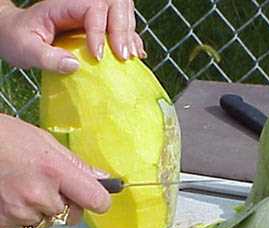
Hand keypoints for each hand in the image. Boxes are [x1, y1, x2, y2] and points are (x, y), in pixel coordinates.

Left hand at [0, 0, 144, 72]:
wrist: (17, 35)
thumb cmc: (18, 39)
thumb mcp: (26, 50)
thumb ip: (47, 58)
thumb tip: (75, 66)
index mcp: (64, 4)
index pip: (92, 7)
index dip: (99, 30)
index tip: (98, 57)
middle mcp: (80, 5)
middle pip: (114, 5)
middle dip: (122, 30)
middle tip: (124, 57)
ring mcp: (90, 15)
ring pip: (121, 13)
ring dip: (130, 35)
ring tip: (132, 57)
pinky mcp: (96, 28)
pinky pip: (119, 28)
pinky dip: (131, 40)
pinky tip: (137, 55)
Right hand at [0, 115, 110, 227]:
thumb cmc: (6, 138)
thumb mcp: (45, 142)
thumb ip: (77, 165)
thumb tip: (103, 179)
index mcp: (55, 171)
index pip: (96, 201)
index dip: (99, 200)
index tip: (95, 198)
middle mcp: (39, 195)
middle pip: (71, 215)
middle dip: (65, 203)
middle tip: (47, 184)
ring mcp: (19, 212)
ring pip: (47, 220)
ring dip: (40, 208)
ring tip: (23, 186)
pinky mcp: (3, 223)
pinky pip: (25, 224)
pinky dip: (21, 214)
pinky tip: (11, 194)